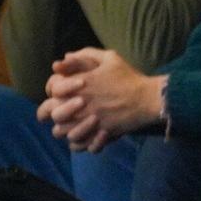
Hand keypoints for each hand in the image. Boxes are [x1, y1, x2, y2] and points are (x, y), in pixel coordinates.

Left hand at [37, 49, 161, 151]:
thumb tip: (64, 58)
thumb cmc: (129, 77)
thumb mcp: (110, 58)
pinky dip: (79, 145)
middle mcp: (82, 103)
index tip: (58, 95)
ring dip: (66, 130)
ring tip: (72, 128)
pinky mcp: (100, 134)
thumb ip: (85, 55)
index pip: (53, 90)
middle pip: (53, 114)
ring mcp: (91, 120)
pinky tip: (84, 139)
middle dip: (54, 114)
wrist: (148, 98)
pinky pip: (81, 145)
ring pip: (64, 132)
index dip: (52, 93)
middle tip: (61, 115)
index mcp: (81, 83)